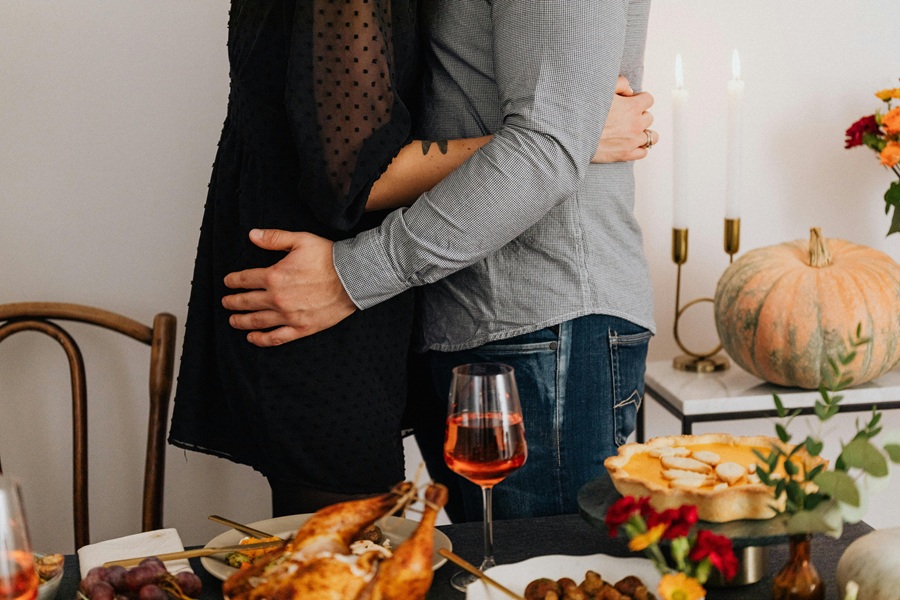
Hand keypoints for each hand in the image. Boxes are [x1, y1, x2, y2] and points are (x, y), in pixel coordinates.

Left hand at [222, 229, 357, 345]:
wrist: (353, 278)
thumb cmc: (329, 258)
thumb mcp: (301, 240)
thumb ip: (274, 238)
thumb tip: (252, 235)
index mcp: (274, 276)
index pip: (245, 279)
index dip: (233, 281)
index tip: (228, 282)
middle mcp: (277, 298)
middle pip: (247, 302)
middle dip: (233, 302)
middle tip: (226, 302)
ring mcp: (289, 316)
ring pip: (257, 321)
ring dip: (241, 321)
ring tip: (233, 320)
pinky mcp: (301, 328)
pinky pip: (276, 337)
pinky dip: (261, 339)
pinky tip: (253, 338)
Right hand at [591, 76, 657, 162]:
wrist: (571, 134)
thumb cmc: (583, 111)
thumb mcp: (601, 89)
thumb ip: (619, 84)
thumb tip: (629, 91)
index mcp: (632, 107)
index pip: (648, 99)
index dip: (638, 99)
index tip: (629, 102)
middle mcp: (635, 125)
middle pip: (649, 117)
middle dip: (639, 115)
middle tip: (624, 116)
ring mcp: (632, 142)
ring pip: (651, 136)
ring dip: (642, 132)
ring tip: (630, 131)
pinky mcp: (625, 155)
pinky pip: (643, 152)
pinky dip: (639, 148)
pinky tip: (629, 143)